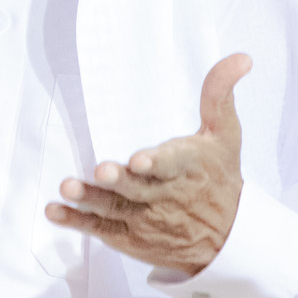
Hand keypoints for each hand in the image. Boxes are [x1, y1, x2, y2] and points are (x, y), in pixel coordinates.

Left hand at [43, 54, 250, 274]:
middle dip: (119, 181)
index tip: (140, 160)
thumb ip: (219, 95)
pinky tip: (55, 211)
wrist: (225, 239)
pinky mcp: (130, 237)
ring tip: (68, 188)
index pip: (173, 164)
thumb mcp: (225, 136)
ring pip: (114, 209)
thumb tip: (241, 58)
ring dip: (89, 199)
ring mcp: (146, 219)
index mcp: (189, 168)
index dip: (157, 162)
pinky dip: (77, 222)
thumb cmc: (219, 178)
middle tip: (101, 171)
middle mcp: (166, 196)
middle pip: (138, 189)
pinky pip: (101, 228)